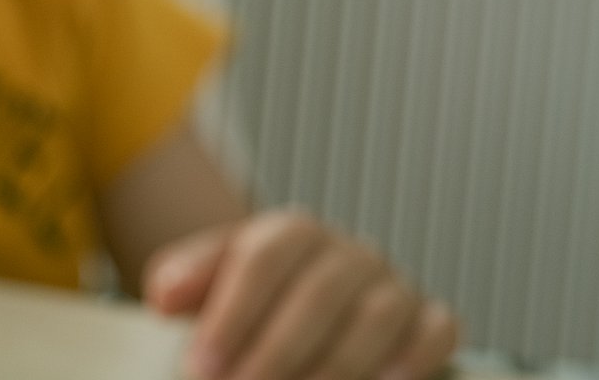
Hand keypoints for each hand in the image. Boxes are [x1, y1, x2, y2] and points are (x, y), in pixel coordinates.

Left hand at [143, 210, 458, 379]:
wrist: (303, 304)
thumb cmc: (256, 301)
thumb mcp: (215, 281)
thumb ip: (187, 279)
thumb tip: (163, 293)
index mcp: (293, 232)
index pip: (262, 260)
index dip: (231, 315)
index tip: (200, 368)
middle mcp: (348, 252)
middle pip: (318, 293)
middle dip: (276, 352)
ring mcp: (393, 284)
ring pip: (375, 316)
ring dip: (336, 366)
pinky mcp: (430, 318)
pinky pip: (436, 330)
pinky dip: (414, 358)